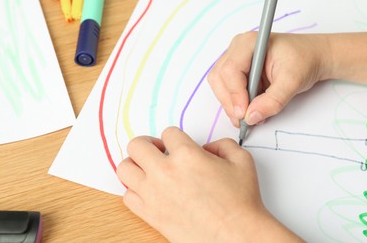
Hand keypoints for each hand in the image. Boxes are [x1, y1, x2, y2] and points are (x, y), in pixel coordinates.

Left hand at [117, 127, 299, 241]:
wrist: (236, 235)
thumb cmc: (240, 201)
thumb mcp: (242, 160)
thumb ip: (223, 144)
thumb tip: (207, 147)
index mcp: (187, 155)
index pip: (168, 132)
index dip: (175, 137)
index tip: (178, 145)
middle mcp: (165, 171)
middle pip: (137, 145)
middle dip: (148, 144)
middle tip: (158, 152)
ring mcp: (153, 193)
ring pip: (124, 168)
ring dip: (136, 165)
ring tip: (149, 170)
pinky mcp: (149, 214)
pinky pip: (127, 196)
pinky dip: (135, 191)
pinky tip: (150, 192)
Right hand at [208, 32, 328, 126]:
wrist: (313, 57)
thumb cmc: (305, 60)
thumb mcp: (293, 82)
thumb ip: (273, 101)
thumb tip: (251, 117)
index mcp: (249, 43)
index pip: (230, 70)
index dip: (235, 95)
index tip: (244, 114)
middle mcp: (237, 48)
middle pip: (219, 78)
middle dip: (230, 102)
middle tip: (244, 120)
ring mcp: (235, 59)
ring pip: (219, 85)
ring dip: (231, 104)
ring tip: (249, 117)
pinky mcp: (237, 71)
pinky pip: (227, 89)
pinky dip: (235, 103)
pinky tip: (249, 110)